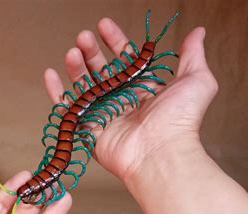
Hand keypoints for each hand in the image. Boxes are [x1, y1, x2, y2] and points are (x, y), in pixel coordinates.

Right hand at [43, 18, 217, 181]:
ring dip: (76, 67)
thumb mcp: (196, 80)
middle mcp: (123, 100)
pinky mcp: (89, 130)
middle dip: (91, 51)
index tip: (104, 25)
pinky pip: (68, 110)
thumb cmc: (181, 120)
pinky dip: (56, 93)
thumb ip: (193, 54)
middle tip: (84, 36)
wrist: (161, 153)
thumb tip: (197, 32)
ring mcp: (105, 115)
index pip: (125, 59)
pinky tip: (50, 75)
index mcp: (144, 88)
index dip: (115, 40)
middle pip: (101, 70)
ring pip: (84, 86)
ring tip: (73, 51)